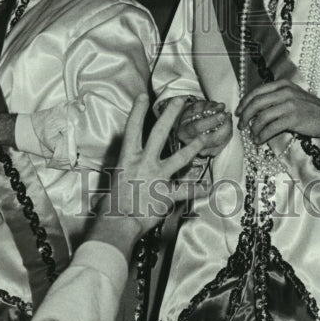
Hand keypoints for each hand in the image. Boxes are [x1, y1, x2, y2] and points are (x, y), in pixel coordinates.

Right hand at [90, 95, 212, 244]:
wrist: (117, 223)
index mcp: (128, 158)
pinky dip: (197, 190)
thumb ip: (122, 173)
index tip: (143, 97)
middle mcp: (143, 163)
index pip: (132, 129)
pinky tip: (208, 187)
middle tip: (179, 101)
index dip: (137, 111)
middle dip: (169, 115)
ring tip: (203, 138)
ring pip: (180, 157)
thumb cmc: (111, 205)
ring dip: (193, 147)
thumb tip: (121, 173)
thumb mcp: (114, 181)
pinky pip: (186, 190)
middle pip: (158, 133)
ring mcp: (157, 176)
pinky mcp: (166, 193)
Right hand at [175, 98, 232, 157]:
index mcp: (184, 132)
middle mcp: (192, 144)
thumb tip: (220, 107)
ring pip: (220, 142)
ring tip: (228, 116)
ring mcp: (202, 151)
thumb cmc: (191, 116)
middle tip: (228, 114)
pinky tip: (227, 124)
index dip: (211, 120)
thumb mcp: (193, 108)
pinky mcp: (212, 152)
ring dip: (227, 128)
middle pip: (212, 139)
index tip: (222, 114)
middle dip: (224, 126)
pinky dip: (228, 133)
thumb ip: (205, 106)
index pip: (198, 127)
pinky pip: (224, 144)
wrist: (189, 129)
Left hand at [236, 80, 319, 143]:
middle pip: (256, 103)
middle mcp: (284, 92)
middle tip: (241, 125)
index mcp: (281, 85)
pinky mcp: (293, 118)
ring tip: (252, 135)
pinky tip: (260, 140)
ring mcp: (289, 105)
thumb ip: (275, 97)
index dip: (244, 102)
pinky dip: (262, 135)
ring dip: (253, 128)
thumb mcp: (291, 95)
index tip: (239, 112)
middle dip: (245, 115)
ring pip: (262, 116)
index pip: (256, 91)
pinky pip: (271, 128)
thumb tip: (254, 108)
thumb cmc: (308, 107)